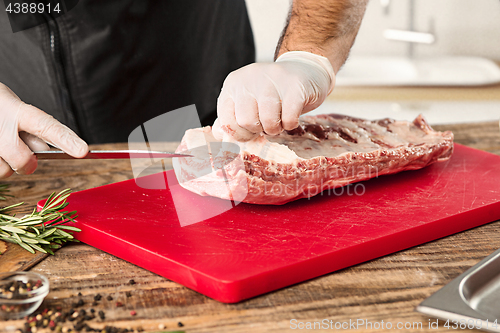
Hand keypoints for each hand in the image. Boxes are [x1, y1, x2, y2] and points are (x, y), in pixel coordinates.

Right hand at [0, 83, 87, 178]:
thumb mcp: (14, 108)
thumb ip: (32, 128)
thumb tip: (44, 148)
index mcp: (16, 110)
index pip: (45, 125)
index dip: (66, 139)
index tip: (83, 151)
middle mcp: (0, 126)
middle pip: (23, 162)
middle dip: (26, 164)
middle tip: (20, 153)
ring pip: (4, 172)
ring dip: (4, 164)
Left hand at [213, 51, 334, 140]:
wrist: (305, 70)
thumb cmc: (273, 93)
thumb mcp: (247, 101)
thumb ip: (231, 118)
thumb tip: (219, 136)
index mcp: (233, 84)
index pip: (226, 120)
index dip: (239, 133)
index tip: (251, 130)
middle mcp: (249, 78)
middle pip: (246, 121)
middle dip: (258, 130)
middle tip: (267, 123)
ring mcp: (272, 79)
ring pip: (267, 121)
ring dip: (276, 128)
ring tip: (280, 120)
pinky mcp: (294, 86)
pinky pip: (288, 118)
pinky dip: (291, 124)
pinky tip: (292, 116)